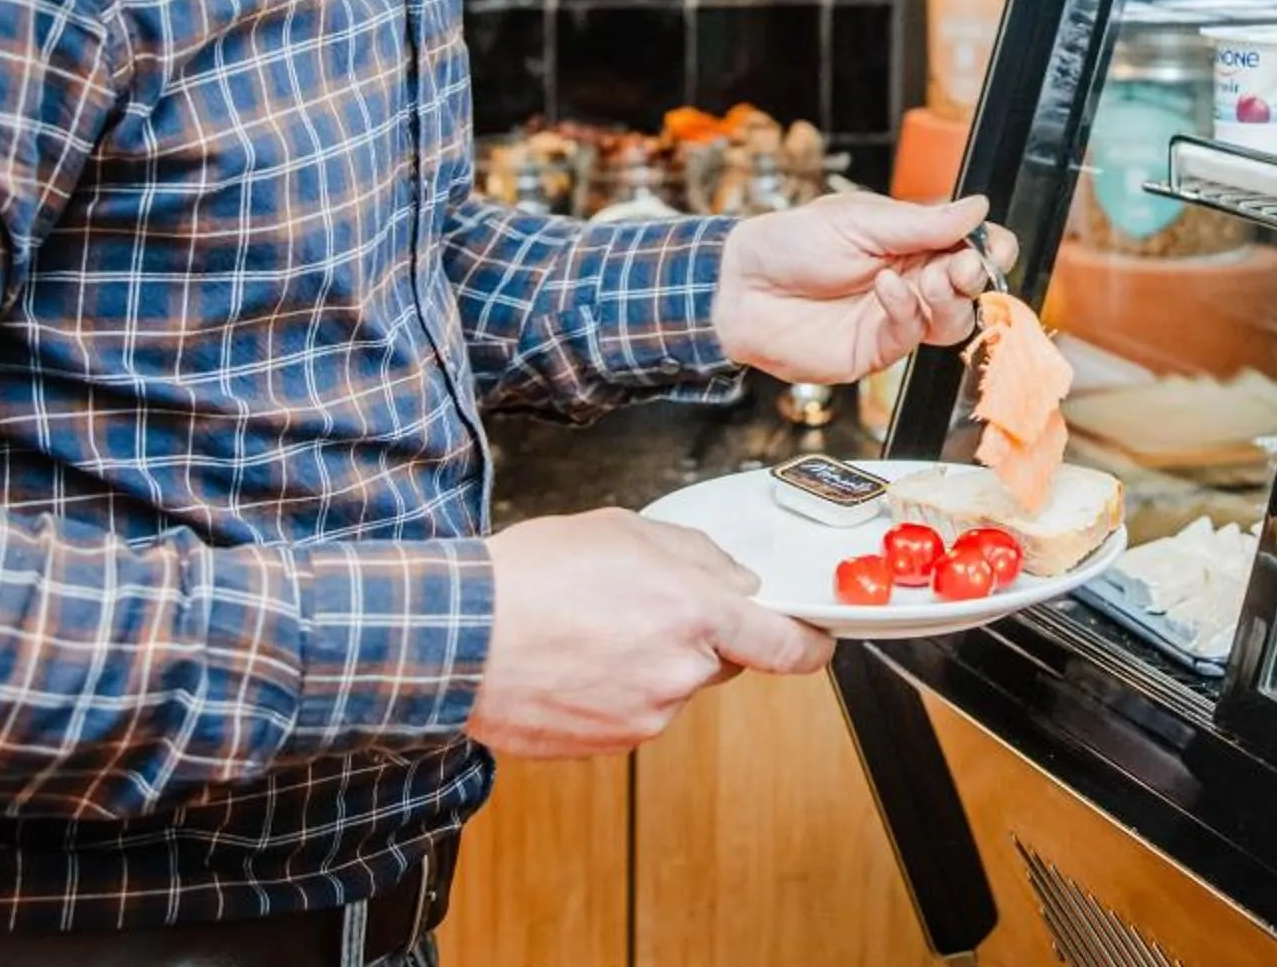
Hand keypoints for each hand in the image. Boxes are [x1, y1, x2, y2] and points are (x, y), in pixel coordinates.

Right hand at [467, 509, 833, 757]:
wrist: (460, 637)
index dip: (808, 644)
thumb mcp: (626, 531)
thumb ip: (696, 556)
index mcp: (695, 613)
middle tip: (639, 609)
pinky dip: (611, 692)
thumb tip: (734, 580)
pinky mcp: (607, 745)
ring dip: (646, 664)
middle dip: (696, 638)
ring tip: (589, 631)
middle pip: (719, 661)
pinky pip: (629, 715)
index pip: (785, 645)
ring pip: (670, 688)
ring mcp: (644, 716)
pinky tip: (573, 662)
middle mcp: (679, 672)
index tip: (816, 641)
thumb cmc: (532, 577)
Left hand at [710, 193, 1018, 384]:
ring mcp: (896, 317)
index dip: (992, 248)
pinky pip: (911, 336)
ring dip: (948, 299)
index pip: (972, 245)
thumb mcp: (859, 219)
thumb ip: (922, 222)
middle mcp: (913, 279)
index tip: (994, 246)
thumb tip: (978, 208)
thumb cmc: (791, 243)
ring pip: (953, 320)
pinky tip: (885, 289)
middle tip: (964, 266)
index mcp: (913, 240)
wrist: (741, 287)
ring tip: (925, 281)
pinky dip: (906, 311)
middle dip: (975, 276)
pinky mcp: (877, 349)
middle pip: (972, 287)